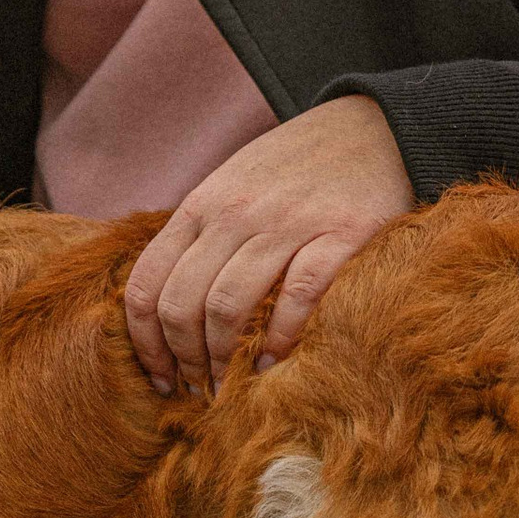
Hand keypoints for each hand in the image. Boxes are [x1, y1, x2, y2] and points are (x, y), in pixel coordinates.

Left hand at [123, 96, 411, 397]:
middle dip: (184, 360)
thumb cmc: (296, 169)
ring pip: (227, 306)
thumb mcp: (232, 187)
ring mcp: (287, 222)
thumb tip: (164, 310)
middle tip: (200, 390)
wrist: (373, 127)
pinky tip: (275, 362)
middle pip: (182, 304)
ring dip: (223, 360)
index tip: (158, 376)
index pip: (147, 283)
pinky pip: (298, 296)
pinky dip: (280, 339)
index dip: (145, 342)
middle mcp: (235, 213)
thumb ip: (200, 236)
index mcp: (202, 205)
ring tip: (230, 385)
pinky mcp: (341, 234)